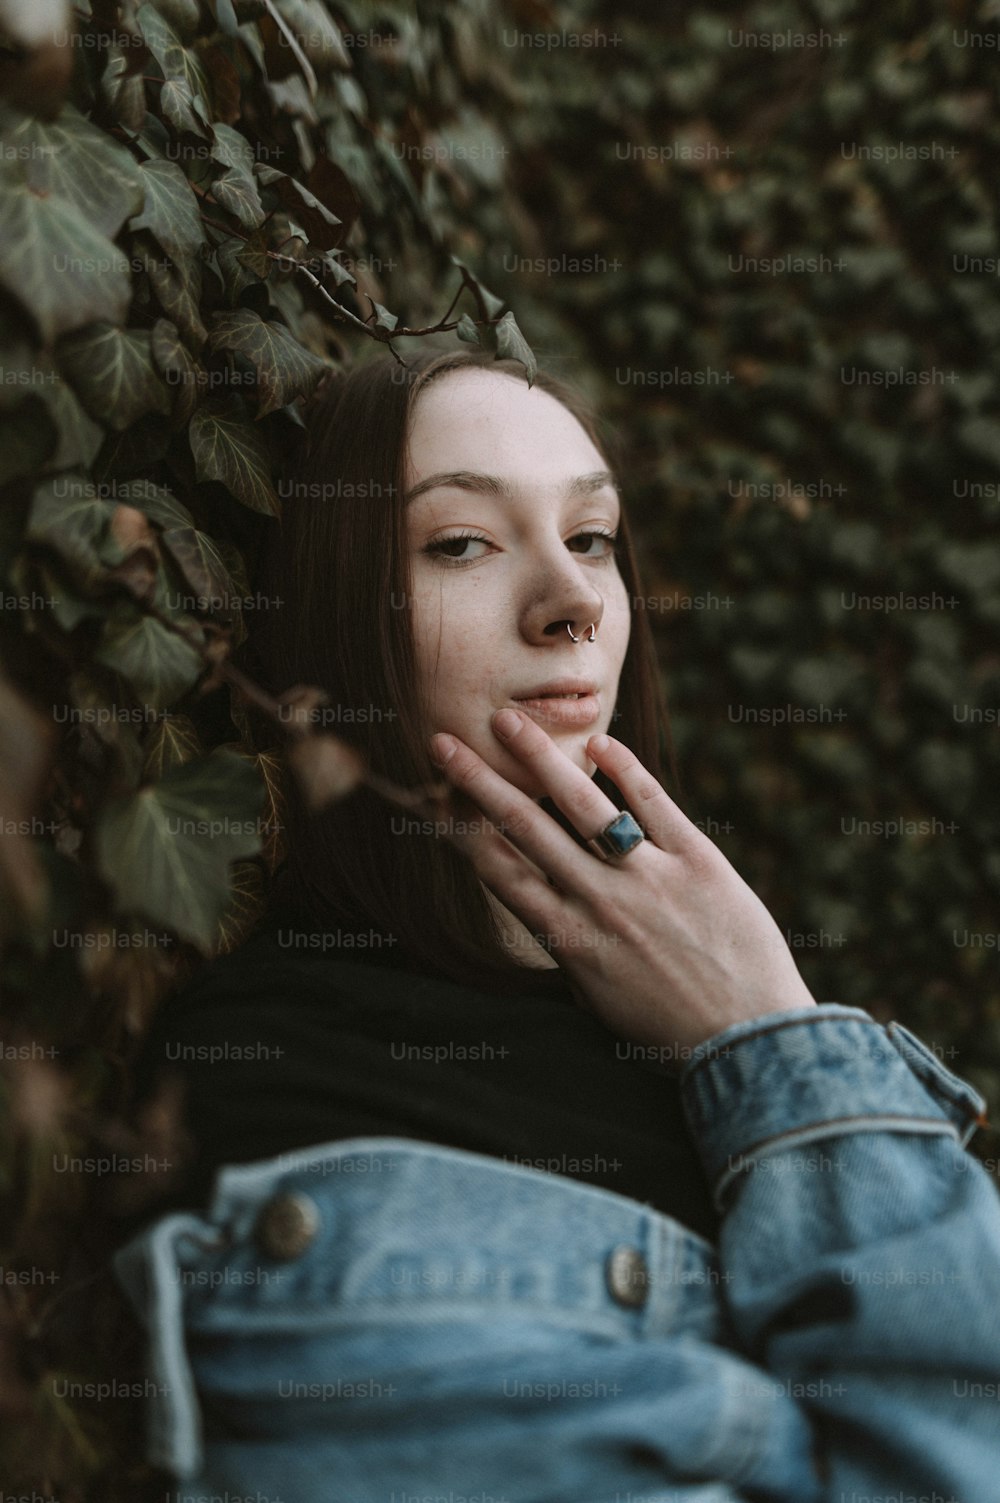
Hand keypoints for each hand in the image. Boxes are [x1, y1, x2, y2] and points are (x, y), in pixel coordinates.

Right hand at [429, 708, 816, 1069]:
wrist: (751, 1043)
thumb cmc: (673, 1033)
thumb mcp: (602, 1002)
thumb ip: (574, 953)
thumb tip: (553, 917)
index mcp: (570, 941)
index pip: (501, 874)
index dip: (461, 833)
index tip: (435, 798)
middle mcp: (600, 902)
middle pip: (525, 828)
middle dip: (478, 782)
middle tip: (445, 742)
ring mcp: (648, 878)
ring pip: (581, 805)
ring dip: (539, 758)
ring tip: (508, 721)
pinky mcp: (698, 862)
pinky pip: (654, 803)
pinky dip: (626, 769)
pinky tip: (600, 743)